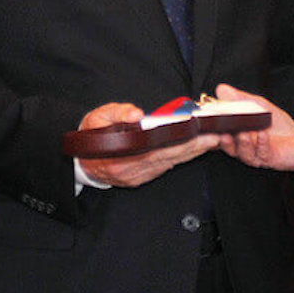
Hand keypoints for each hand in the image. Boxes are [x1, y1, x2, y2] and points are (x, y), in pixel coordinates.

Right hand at [78, 102, 218, 186]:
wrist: (77, 161)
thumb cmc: (89, 136)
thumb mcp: (97, 118)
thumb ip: (117, 113)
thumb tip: (137, 114)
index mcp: (123, 155)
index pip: (159, 147)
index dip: (182, 140)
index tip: (199, 130)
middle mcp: (132, 170)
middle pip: (170, 157)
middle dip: (195, 146)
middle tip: (215, 136)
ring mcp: (137, 176)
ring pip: (170, 163)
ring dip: (191, 152)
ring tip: (211, 140)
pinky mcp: (140, 179)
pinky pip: (164, 168)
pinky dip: (179, 158)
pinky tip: (193, 150)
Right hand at [215, 83, 293, 171]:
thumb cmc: (276, 123)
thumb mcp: (257, 105)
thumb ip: (239, 99)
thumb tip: (221, 89)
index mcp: (236, 134)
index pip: (221, 133)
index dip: (214, 129)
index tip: (212, 120)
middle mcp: (242, 146)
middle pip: (229, 145)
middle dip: (225, 138)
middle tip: (224, 130)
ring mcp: (254, 154)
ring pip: (243, 151)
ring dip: (242, 142)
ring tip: (243, 132)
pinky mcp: (267, 159)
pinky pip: (262, 152)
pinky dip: (262, 142)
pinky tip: (263, 134)